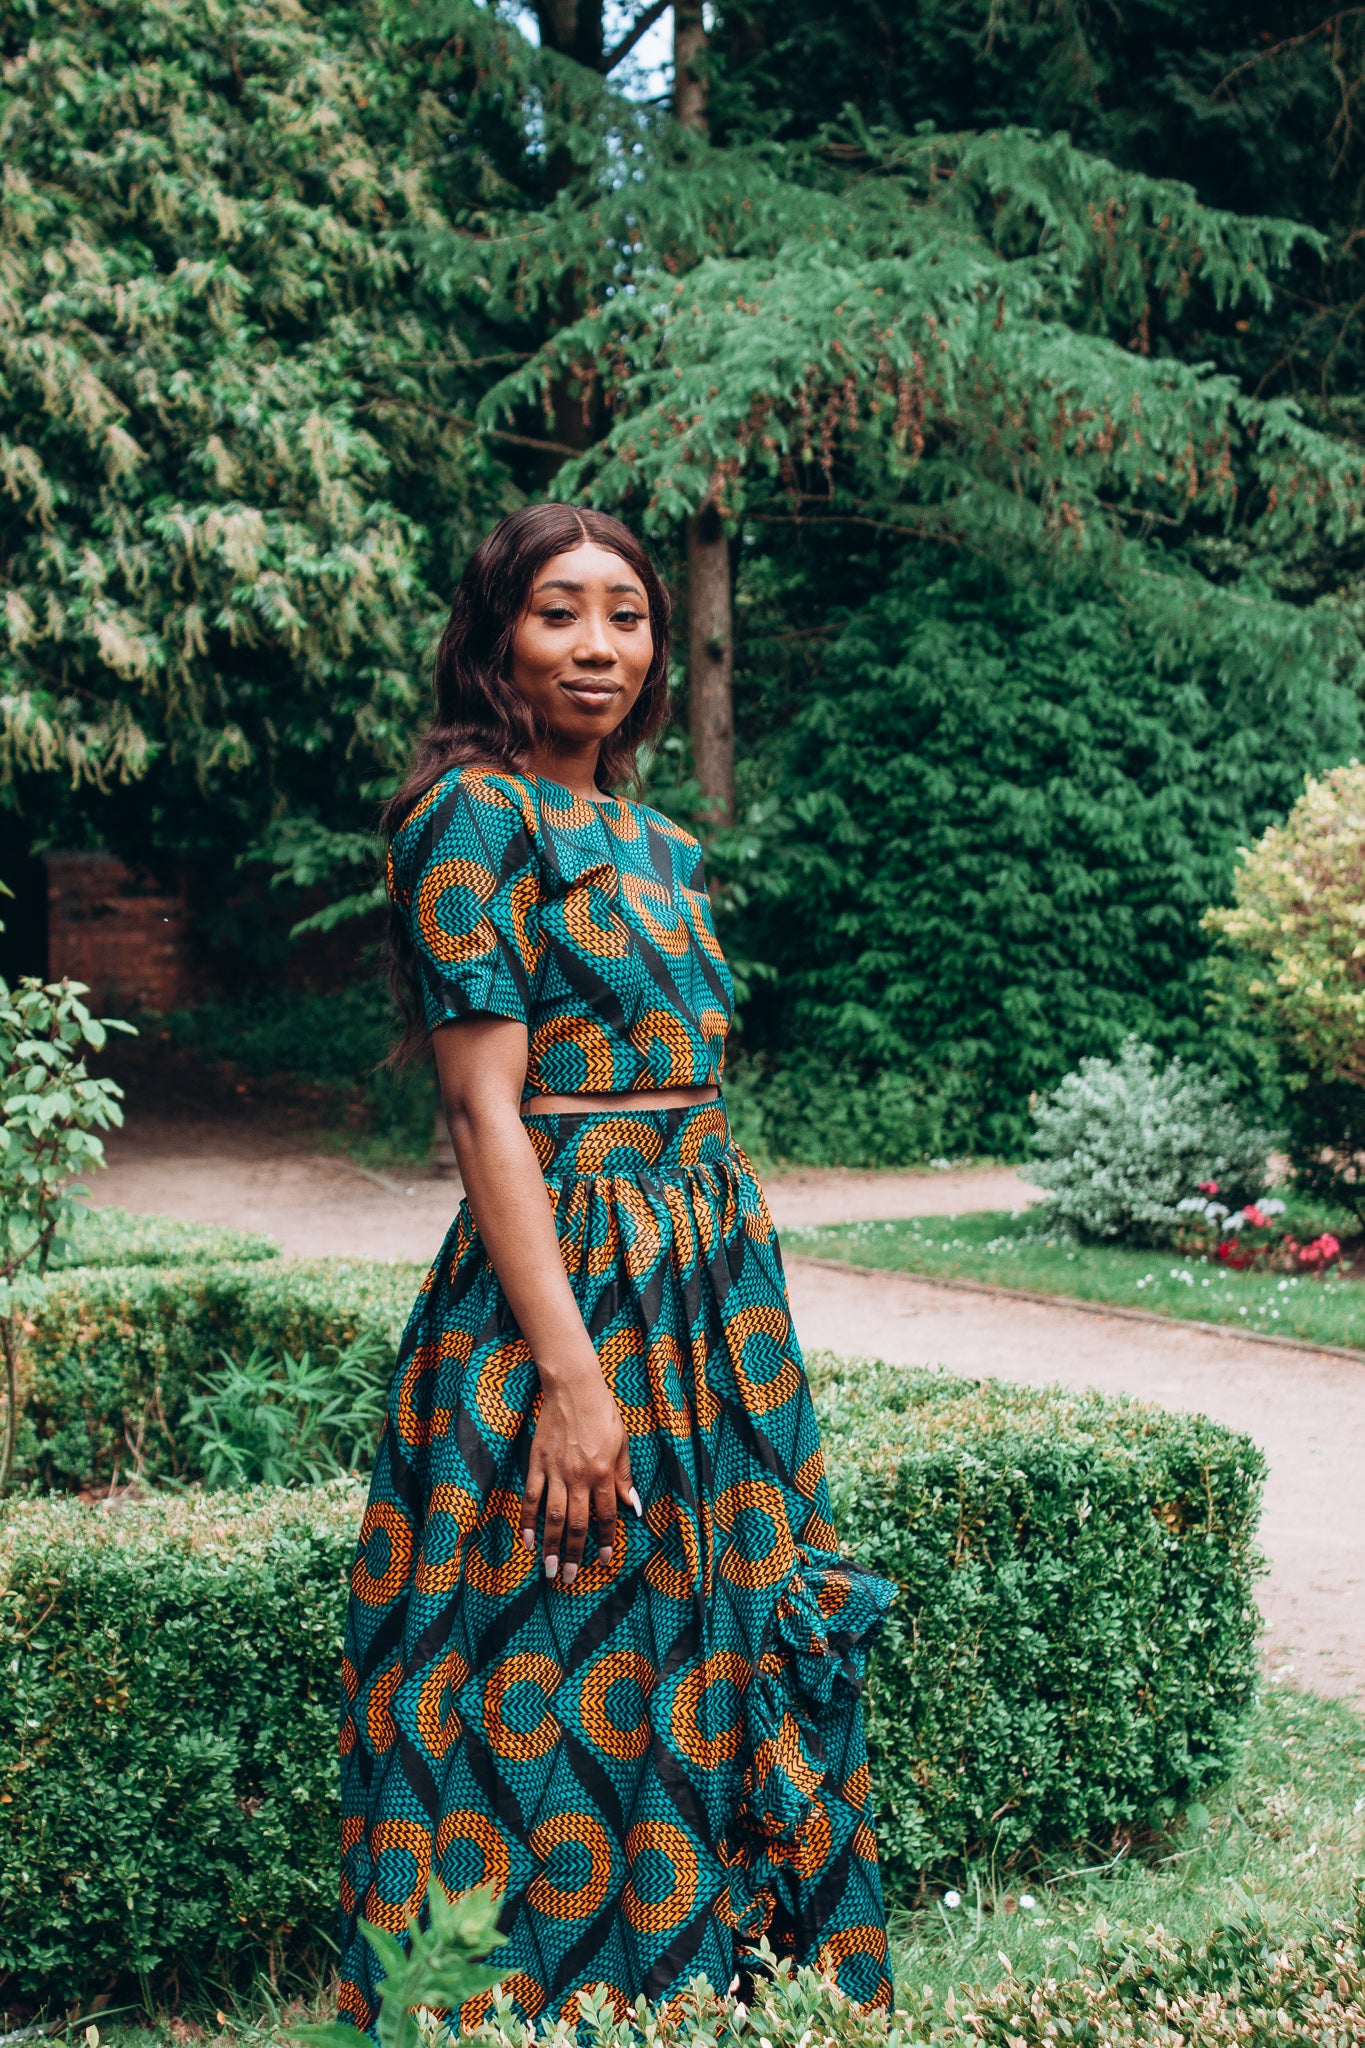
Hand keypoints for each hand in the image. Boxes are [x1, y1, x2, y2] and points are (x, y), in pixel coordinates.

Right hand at [519, 1357, 640, 1585]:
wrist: (573, 1387)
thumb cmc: (602, 1412)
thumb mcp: (622, 1443)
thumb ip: (624, 1476)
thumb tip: (632, 1505)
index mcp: (604, 1473)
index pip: (605, 1515)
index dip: (605, 1540)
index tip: (604, 1559)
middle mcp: (579, 1477)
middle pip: (576, 1523)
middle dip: (573, 1554)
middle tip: (568, 1577)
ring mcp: (556, 1471)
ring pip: (552, 1516)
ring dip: (550, 1545)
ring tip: (548, 1569)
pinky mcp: (537, 1463)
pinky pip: (532, 1497)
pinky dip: (529, 1519)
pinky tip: (528, 1539)